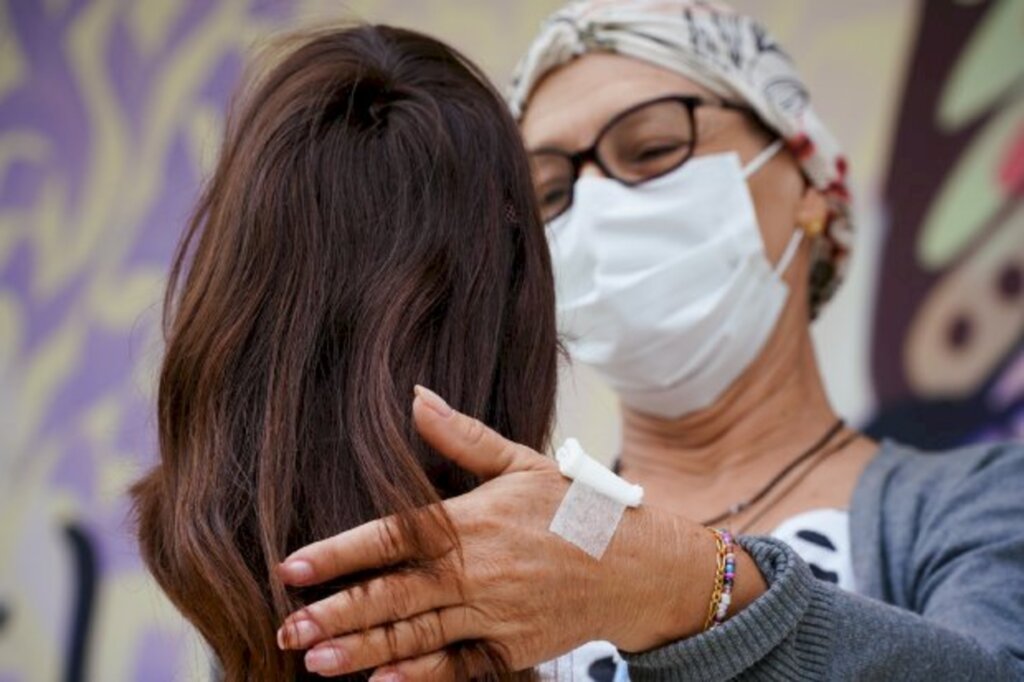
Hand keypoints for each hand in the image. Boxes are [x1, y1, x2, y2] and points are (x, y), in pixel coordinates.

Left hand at [275, 386, 735, 678]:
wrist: (640, 565)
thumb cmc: (577, 508)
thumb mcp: (523, 462)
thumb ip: (462, 437)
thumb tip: (415, 395)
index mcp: (474, 521)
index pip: (394, 538)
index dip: (341, 552)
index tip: (294, 566)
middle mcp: (479, 572)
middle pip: (395, 595)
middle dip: (337, 612)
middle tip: (287, 626)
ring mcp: (495, 614)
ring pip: (417, 636)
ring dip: (363, 650)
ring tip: (314, 660)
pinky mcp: (511, 649)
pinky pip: (459, 667)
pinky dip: (421, 678)